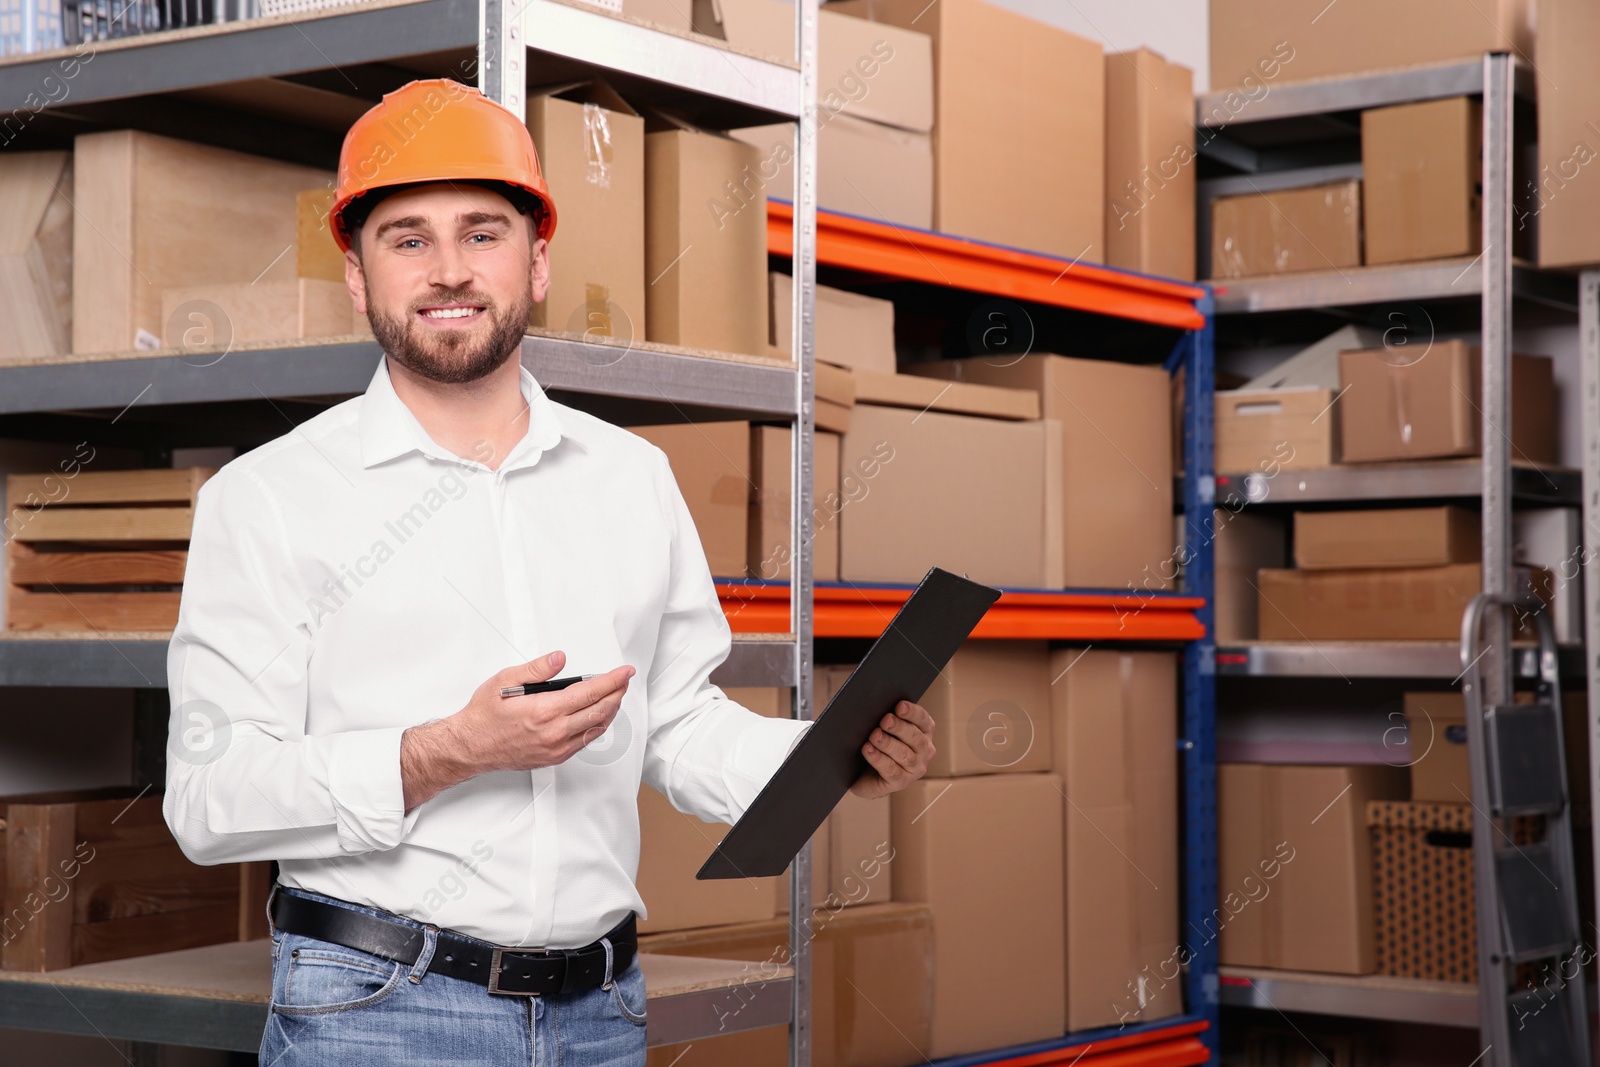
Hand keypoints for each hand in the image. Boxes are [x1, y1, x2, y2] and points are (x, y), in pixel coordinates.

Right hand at [401, 650, 633, 810]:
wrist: (470, 747)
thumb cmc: (484, 715)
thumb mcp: (505, 681)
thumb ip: (536, 669)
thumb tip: (560, 658)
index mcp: (543, 711)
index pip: (589, 693)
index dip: (612, 681)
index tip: (625, 672)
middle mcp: (554, 733)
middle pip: (599, 711)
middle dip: (617, 693)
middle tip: (624, 679)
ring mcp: (556, 748)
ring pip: (596, 728)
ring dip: (610, 709)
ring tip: (615, 693)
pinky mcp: (554, 757)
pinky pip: (585, 741)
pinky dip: (597, 725)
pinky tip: (598, 714)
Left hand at [848, 700, 934, 799]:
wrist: (864, 772)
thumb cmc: (878, 744)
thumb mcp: (885, 728)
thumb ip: (888, 718)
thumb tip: (879, 706)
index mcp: (924, 732)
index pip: (923, 720)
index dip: (912, 712)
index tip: (899, 706)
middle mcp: (924, 751)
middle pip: (915, 738)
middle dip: (899, 727)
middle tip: (885, 720)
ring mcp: (914, 769)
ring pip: (904, 755)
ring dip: (888, 744)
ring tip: (874, 735)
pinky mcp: (900, 782)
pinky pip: (891, 770)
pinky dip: (878, 759)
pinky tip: (868, 749)